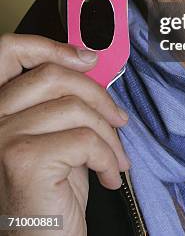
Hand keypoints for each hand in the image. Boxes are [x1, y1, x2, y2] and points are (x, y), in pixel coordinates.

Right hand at [0, 33, 130, 235]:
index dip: (51, 45)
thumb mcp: (57, 135)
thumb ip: (63, 101)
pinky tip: (109, 177)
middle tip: (119, 120)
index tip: (88, 58)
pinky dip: (109, 157)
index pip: (10, 52)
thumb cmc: (51, 193)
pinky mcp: (24, 158)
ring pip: (75, 108)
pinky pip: (85, 139)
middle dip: (98, 96)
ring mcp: (3, 137)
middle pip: (53, 75)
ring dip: (109, 135)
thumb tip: (90, 63)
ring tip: (116, 160)